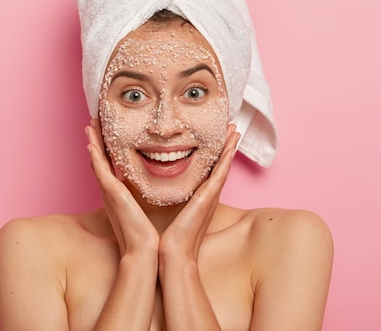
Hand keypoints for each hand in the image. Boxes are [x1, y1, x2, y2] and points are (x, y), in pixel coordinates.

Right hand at [86, 119, 158, 256]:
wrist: (144, 251)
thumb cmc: (147, 234)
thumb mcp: (148, 209)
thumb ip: (149, 196)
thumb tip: (160, 186)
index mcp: (119, 194)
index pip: (111, 165)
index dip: (107, 148)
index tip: (106, 131)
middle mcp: (111, 192)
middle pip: (100, 160)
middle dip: (97, 140)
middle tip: (93, 121)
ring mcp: (109, 192)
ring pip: (97, 161)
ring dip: (93, 142)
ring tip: (90, 125)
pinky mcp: (111, 195)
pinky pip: (100, 171)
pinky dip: (95, 156)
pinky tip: (91, 143)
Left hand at [158, 124, 239, 261]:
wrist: (173, 254)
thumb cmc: (168, 237)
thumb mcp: (166, 209)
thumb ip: (161, 196)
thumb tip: (146, 186)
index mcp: (198, 197)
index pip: (207, 169)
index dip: (213, 153)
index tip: (215, 137)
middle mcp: (208, 194)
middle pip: (219, 164)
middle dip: (225, 145)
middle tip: (231, 127)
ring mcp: (211, 195)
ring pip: (224, 164)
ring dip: (230, 146)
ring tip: (235, 129)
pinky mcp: (209, 196)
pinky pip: (221, 172)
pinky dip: (228, 157)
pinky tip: (231, 143)